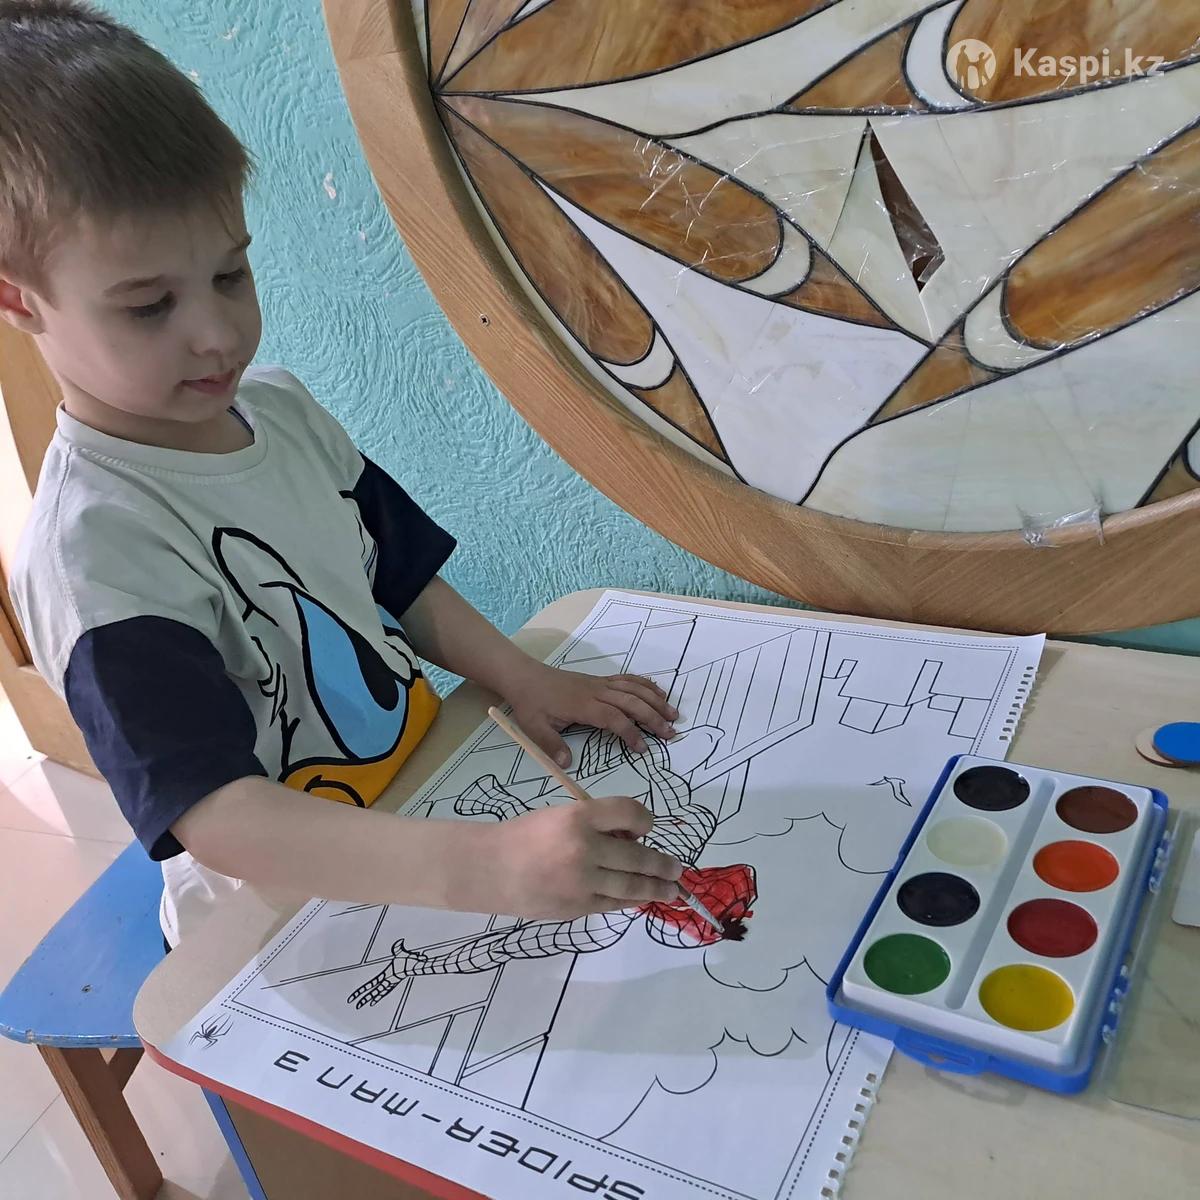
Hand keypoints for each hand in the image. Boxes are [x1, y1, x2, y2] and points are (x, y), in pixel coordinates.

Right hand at [492, 796, 681, 917]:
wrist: (490, 869)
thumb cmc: (526, 836)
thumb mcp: (560, 816)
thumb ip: (596, 824)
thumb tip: (635, 839)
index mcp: (578, 816)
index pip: (628, 812)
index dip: (646, 819)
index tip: (648, 827)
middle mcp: (584, 847)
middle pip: (638, 855)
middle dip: (662, 863)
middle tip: (677, 868)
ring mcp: (582, 881)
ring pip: (632, 885)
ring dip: (657, 887)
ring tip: (671, 888)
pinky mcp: (578, 907)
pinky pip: (614, 904)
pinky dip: (631, 900)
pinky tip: (643, 898)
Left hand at [507, 663, 678, 766]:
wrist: (524, 676)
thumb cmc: (530, 703)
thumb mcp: (534, 727)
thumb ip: (551, 745)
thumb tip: (567, 764)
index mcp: (583, 705)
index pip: (614, 718)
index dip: (630, 733)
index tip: (643, 749)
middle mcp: (596, 692)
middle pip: (632, 702)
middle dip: (653, 717)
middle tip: (671, 734)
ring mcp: (600, 684)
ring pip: (634, 689)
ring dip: (655, 700)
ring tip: (673, 715)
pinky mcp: (600, 680)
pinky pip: (627, 680)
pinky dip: (646, 685)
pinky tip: (659, 692)